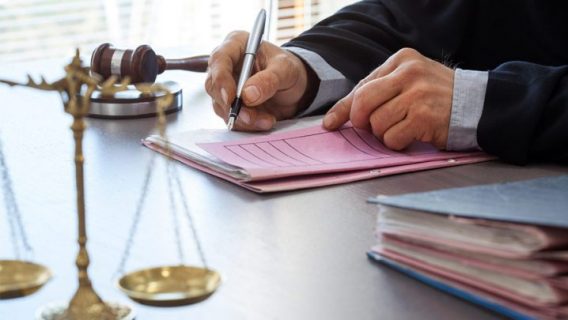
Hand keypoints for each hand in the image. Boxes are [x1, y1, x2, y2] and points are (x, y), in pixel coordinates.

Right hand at [205, 31, 311, 130]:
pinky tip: (265, 122)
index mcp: (236, 45)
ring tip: (267, 120)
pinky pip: (231, 118)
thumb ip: (269, 80)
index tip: (232, 98)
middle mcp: (226, 65)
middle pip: (213, 86)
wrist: (295, 87)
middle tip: (250, 116)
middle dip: (230, 105)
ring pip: (221, 106)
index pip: (219, 60)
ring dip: (243, 118)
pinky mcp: (230, 105)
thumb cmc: (288, 69)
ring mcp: (226, 86)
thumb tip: (247, 95)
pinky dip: (247, 125)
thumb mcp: (286, 69)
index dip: (221, 80)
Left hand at [323, 48, 453, 149]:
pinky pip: (393, 138)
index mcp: (402, 60)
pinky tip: (412, 136)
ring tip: (401, 128)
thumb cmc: (436, 97)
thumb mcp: (409, 82)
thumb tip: (336, 117)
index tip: (330, 124)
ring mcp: (418, 94)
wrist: (476, 105)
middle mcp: (409, 73)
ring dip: (384, 134)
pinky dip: (397, 143)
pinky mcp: (424, 117)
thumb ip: (378, 92)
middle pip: (363, 102)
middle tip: (370, 129)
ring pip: (377, 123)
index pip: (362, 86)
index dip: (344, 108)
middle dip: (360, 121)